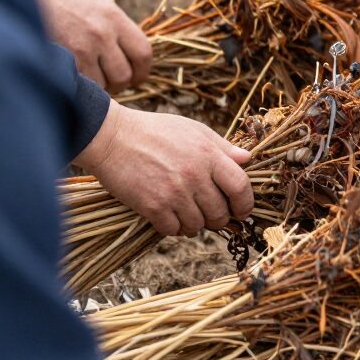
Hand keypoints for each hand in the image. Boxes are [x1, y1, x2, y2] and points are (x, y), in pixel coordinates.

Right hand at [25, 0, 151, 90]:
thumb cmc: (61, 1)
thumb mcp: (96, 4)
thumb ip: (117, 27)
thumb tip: (133, 55)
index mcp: (114, 17)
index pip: (143, 52)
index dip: (142, 71)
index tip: (137, 78)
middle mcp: (101, 32)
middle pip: (125, 74)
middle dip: (120, 84)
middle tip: (112, 84)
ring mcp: (81, 47)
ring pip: (104, 84)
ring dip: (99, 88)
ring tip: (91, 79)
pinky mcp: (62, 59)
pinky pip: (82, 84)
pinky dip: (82, 86)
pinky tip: (75, 77)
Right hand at [76, 104, 253, 235]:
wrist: (112, 137)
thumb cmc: (155, 131)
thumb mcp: (194, 130)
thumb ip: (222, 147)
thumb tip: (247, 159)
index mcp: (209, 155)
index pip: (240, 187)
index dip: (246, 203)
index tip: (242, 210)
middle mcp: (194, 176)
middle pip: (220, 212)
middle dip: (219, 218)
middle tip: (210, 214)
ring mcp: (173, 193)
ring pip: (198, 225)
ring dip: (195, 224)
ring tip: (188, 214)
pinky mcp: (152, 206)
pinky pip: (173, 230)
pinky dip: (174, 228)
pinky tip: (170, 217)